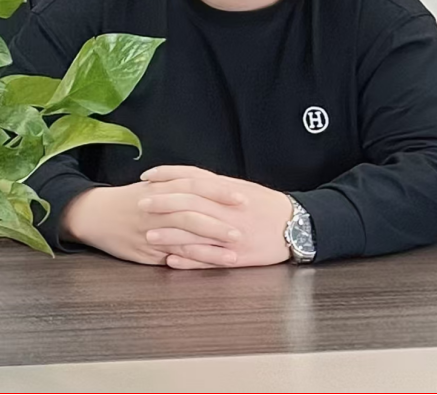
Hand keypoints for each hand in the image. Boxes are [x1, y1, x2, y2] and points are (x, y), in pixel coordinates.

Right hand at [60, 178, 244, 265]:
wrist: (96, 213)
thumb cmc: (131, 199)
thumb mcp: (156, 185)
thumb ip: (182, 185)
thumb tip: (215, 186)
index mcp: (163, 187)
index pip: (196, 185)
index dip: (220, 191)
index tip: (242, 196)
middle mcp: (158, 207)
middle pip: (193, 211)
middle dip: (220, 220)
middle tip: (244, 226)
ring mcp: (152, 229)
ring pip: (186, 236)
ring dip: (212, 244)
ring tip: (235, 250)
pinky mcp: (147, 250)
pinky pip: (174, 255)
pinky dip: (194, 259)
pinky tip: (210, 264)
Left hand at [139, 166, 292, 268]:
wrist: (296, 225)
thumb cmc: (266, 205)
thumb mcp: (241, 187)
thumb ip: (214, 185)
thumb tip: (187, 179)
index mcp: (228, 190)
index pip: (192, 177)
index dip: (168, 175)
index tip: (147, 176)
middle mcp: (227, 209)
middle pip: (190, 202)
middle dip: (162, 203)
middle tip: (140, 204)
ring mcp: (231, 234)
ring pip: (196, 233)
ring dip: (170, 234)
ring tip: (148, 235)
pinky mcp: (237, 256)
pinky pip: (209, 259)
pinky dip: (189, 260)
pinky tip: (171, 260)